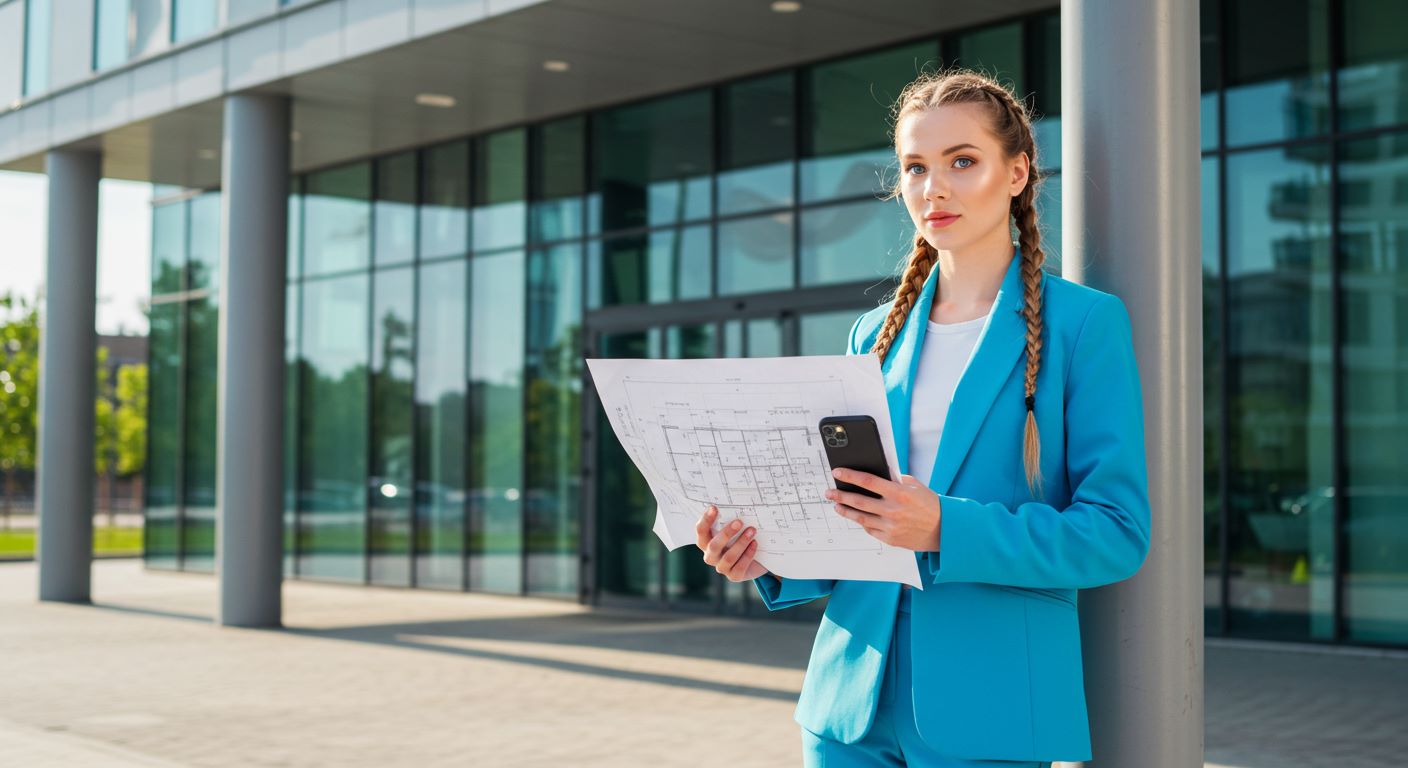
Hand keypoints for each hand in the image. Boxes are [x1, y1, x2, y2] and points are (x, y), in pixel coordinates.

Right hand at [695, 505, 768, 581]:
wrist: (757, 559)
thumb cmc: (741, 538)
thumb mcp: (735, 529)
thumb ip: (731, 520)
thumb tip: (736, 505)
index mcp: (706, 541)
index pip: (701, 531)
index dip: (706, 520)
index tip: (714, 508)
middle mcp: (711, 555)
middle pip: (713, 546)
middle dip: (726, 533)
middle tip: (739, 522)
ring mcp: (721, 567)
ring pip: (728, 557)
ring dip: (741, 543)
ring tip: (752, 531)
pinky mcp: (734, 576)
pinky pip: (739, 567)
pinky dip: (748, 555)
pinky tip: (754, 544)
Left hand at [825, 468, 942, 551]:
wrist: (944, 529)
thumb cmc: (929, 504)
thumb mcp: (914, 486)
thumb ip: (895, 479)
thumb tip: (875, 474)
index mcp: (899, 493)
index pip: (868, 481)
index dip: (850, 476)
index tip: (838, 472)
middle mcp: (893, 510)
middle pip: (859, 501)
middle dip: (840, 495)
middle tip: (829, 492)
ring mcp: (890, 526)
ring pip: (861, 517)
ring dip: (846, 510)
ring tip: (837, 505)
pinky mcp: (890, 539)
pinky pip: (870, 529)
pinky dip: (861, 522)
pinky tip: (855, 516)